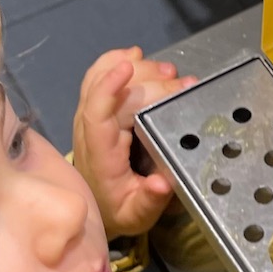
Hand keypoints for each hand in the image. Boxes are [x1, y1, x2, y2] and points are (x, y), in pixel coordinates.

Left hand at [73, 48, 194, 237]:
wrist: (99, 207)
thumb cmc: (119, 209)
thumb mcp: (137, 215)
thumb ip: (149, 200)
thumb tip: (162, 183)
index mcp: (100, 152)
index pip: (96, 111)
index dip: (109, 85)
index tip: (129, 66)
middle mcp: (89, 129)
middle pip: (113, 90)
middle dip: (149, 80)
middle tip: (184, 84)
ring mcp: (89, 116)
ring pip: (103, 77)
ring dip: (137, 69)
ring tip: (170, 72)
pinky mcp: (95, 110)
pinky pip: (97, 77)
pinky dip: (115, 61)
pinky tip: (135, 56)